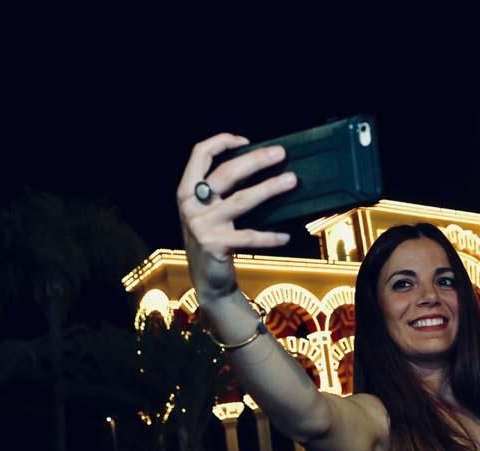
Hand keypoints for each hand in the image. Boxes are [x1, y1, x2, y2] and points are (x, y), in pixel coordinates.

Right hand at [177, 133, 298, 303]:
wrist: (207, 280)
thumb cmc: (215, 238)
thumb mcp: (209, 211)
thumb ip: (221, 191)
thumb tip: (259, 164)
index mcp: (187, 191)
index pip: (200, 154)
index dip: (221, 142)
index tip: (246, 141)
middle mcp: (191, 205)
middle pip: (226, 173)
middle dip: (255, 160)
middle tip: (280, 153)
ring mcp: (202, 225)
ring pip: (242, 200)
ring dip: (269, 188)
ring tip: (292, 180)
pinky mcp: (215, 245)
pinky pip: (249, 237)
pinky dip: (269, 237)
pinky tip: (286, 236)